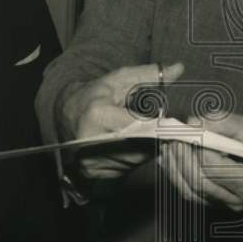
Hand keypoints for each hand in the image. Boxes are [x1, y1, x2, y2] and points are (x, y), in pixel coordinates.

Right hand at [60, 62, 183, 179]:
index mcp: (98, 114)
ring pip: (136, 159)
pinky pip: (127, 168)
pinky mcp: (94, 173)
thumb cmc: (95, 95)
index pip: (139, 126)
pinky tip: (133, 146)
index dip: (160, 126)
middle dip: (157, 137)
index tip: (178, 125)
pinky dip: (136, 158)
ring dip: (148, 148)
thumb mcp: (119, 80)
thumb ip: (149, 74)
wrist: (64, 115)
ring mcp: (91, 161)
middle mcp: (91, 141)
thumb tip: (178, 68)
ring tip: (146, 135)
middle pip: (141, 145)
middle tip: (169, 130)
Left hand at [156, 114, 242, 210]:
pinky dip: (176, 177)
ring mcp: (227, 204)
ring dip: (174, 168)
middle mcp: (239, 199)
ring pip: (190, 191)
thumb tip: (193, 122)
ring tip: (168, 147)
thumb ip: (221, 122)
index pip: (213, 167)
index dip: (195, 148)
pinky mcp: (218, 203)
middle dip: (180, 158)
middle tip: (172, 137)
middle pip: (198, 181)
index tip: (185, 131)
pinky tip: (169, 161)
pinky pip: (191, 194)